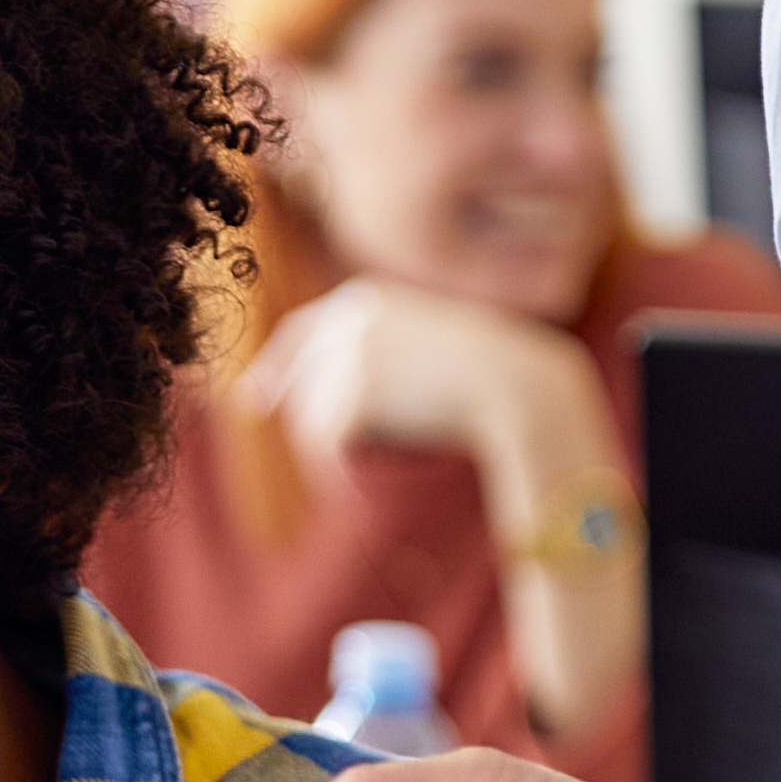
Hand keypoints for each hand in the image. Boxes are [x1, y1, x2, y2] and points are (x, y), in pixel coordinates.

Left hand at [242, 277, 600, 495]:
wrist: (523, 387)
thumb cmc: (488, 378)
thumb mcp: (430, 352)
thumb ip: (379, 361)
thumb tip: (319, 394)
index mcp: (368, 300)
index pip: (303, 333)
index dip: (277, 368)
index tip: (257, 400)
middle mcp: (349, 316)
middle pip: (301, 384)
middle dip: (316, 428)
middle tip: (342, 466)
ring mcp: (350, 351)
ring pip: (308, 419)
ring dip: (334, 456)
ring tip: (374, 471)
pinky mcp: (355, 390)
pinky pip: (325, 444)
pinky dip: (341, 472)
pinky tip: (369, 481)